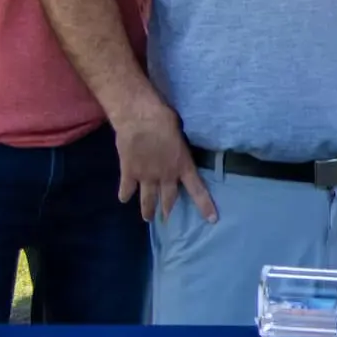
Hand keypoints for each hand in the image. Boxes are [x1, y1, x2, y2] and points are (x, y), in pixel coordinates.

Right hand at [115, 99, 214, 222]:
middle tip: (167, 219)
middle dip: (168, 211)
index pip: (198, 190)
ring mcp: (146, 176)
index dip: (205, 206)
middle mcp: (166, 176)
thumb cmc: (163, 119)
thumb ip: (179, 148)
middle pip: (168, 200)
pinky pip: (127, 189)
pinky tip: (124, 198)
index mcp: (183, 166)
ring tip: (148, 218)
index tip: (212, 219)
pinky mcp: (129, 172)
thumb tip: (179, 148)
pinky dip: (125, 194)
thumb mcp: (180, 134)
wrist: (139, 117)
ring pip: (148, 200)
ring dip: (148, 210)